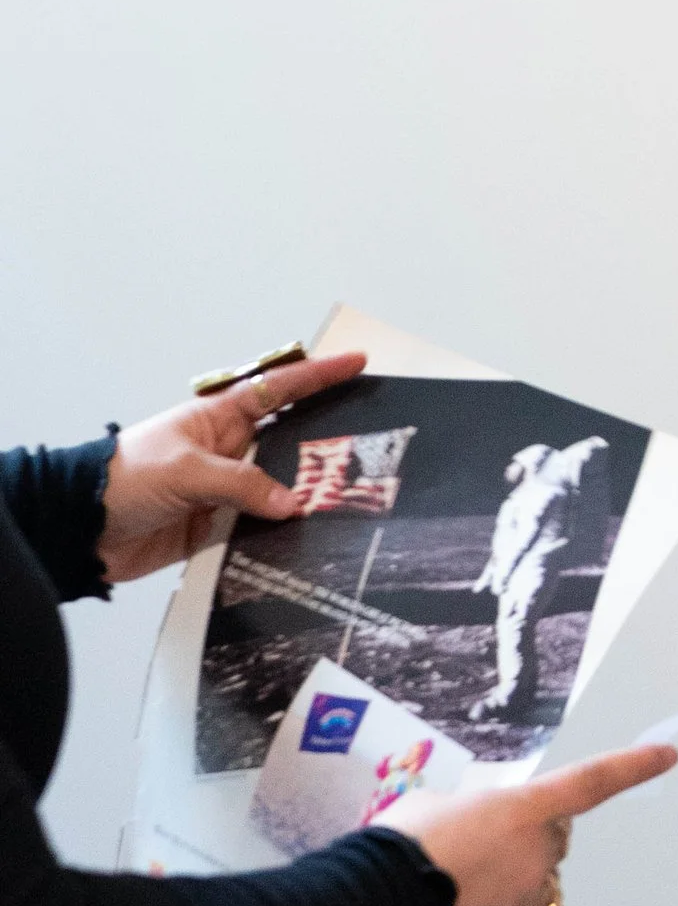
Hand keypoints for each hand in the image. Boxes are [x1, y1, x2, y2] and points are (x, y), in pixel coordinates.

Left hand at [98, 346, 370, 583]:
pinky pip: (258, 531)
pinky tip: (305, 541)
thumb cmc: (125, 479)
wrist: (81, 530)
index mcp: (219, 419)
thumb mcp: (187, 471)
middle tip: (369, 448)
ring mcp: (223, 492)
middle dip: (325, 445)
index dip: (318, 376)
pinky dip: (279, 536)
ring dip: (304, 498)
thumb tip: (291, 503)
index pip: (278, 390)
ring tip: (349, 503)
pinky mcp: (215, 530)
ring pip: (277, 492)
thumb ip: (242, 486)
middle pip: (287, 443)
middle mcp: (228, 452)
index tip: (357, 363)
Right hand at [392, 743, 677, 905]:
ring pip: (523, 890)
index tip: (668, 755)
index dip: (632, 767)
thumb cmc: (397, 849)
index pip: (591, 782)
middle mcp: (533, 861)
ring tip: (442, 890)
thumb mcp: (429, 807)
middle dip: (524, 841)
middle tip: (470, 847)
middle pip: (548, 843)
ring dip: (497, 886)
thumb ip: (466, 812)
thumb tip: (466, 830)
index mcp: (521, 814)